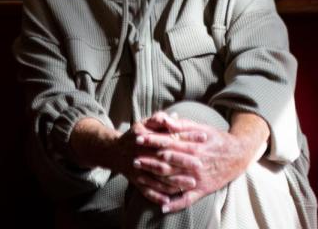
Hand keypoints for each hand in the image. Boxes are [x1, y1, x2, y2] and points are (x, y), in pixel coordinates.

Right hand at [69, 118, 197, 207]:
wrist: (114, 151)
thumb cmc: (135, 135)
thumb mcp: (144, 123)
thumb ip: (159, 119)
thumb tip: (174, 116)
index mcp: (147, 139)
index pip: (170, 138)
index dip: (187, 137)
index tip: (203, 137)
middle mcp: (142, 155)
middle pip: (165, 159)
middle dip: (183, 162)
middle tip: (200, 164)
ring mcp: (139, 170)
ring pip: (158, 177)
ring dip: (174, 182)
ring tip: (192, 184)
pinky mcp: (136, 181)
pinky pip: (146, 191)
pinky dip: (157, 196)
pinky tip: (168, 201)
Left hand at [133, 112, 268, 213]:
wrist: (239, 155)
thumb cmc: (216, 139)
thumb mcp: (201, 128)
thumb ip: (181, 125)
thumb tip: (163, 119)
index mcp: (194, 146)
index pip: (168, 142)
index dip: (152, 140)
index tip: (138, 138)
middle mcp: (195, 163)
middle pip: (167, 163)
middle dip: (149, 161)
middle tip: (133, 159)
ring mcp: (198, 178)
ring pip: (173, 181)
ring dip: (155, 180)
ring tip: (140, 177)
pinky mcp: (203, 190)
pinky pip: (187, 199)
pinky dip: (175, 203)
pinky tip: (162, 206)